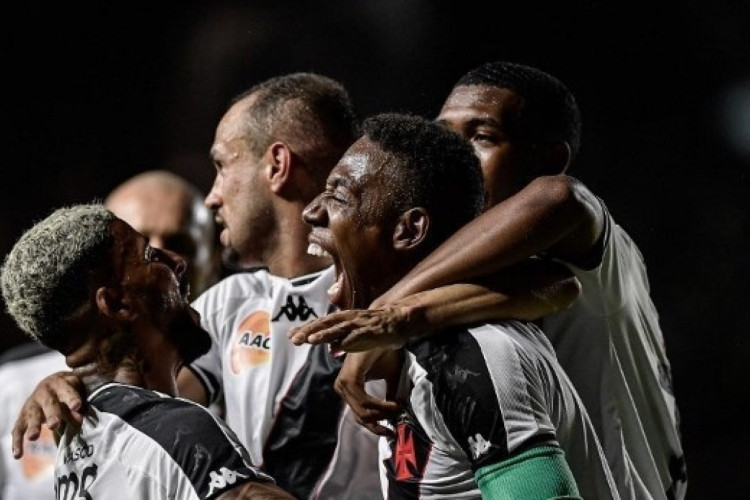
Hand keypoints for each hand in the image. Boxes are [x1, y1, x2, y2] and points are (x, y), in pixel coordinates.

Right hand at [11, 371, 85, 458]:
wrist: (50, 384)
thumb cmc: (67, 392)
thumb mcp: (73, 395)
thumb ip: (75, 408)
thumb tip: (80, 420)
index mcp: (61, 385)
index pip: (67, 392)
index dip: (72, 399)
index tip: (77, 406)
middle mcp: (45, 393)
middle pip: (49, 404)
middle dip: (52, 414)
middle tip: (55, 425)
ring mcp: (32, 405)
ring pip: (32, 415)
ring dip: (33, 426)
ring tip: (33, 437)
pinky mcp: (23, 416)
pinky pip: (18, 429)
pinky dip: (17, 442)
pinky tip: (18, 455)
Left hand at [289, 305, 415, 351]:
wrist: (399, 320)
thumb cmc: (376, 327)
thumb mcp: (356, 333)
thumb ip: (343, 338)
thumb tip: (332, 349)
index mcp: (344, 319)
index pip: (321, 323)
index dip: (306, 329)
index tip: (290, 335)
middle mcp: (349, 319)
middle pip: (325, 324)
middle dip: (309, 331)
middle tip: (294, 338)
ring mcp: (360, 324)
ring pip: (339, 329)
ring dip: (324, 334)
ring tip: (310, 341)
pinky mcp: (372, 331)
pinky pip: (358, 336)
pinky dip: (348, 341)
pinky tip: (338, 347)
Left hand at [335, 349, 401, 436]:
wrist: (385, 332)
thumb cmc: (386, 352)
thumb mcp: (390, 377)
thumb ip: (389, 395)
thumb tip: (396, 417)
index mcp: (348, 386)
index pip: (358, 415)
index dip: (375, 427)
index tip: (391, 432)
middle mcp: (342, 386)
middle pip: (360, 417)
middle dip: (380, 423)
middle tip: (397, 420)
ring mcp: (344, 383)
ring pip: (363, 411)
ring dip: (383, 413)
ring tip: (399, 407)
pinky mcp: (350, 378)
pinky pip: (364, 401)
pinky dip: (381, 405)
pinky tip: (394, 403)